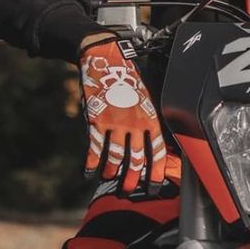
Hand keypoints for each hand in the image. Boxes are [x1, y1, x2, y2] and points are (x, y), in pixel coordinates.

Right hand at [79, 34, 166, 193]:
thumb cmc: (129, 77)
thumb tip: (160, 141)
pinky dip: (91, 164)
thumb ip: (152, 118)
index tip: (154, 185)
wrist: (105, 58)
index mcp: (150, 116)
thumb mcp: (147, 95)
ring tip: (110, 179)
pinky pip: (94, 149)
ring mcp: (114, 123)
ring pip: (114, 158)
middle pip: (135, 160)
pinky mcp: (96, 120)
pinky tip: (89, 173)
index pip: (156, 151)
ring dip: (112, 173)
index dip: (156, 172)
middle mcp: (134, 123)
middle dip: (132, 179)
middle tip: (129, 190)